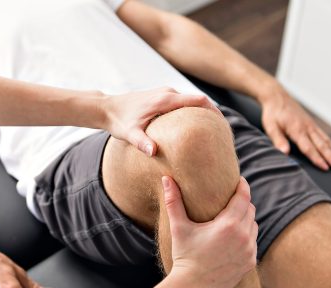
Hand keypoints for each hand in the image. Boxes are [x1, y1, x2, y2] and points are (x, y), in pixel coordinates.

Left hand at [102, 87, 216, 156]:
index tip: (225, 125)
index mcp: (165, 99)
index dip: (214, 111)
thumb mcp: (129, 134)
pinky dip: (191, 113)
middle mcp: (167, 92)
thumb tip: (154, 152)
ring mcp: (164, 93)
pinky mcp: (161, 97)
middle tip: (223, 133)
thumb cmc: (118, 121)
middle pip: (198, 100)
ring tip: (212, 132)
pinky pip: (182, 103)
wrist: (105, 108)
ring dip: (201, 113)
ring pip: (190, 102)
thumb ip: (142, 142)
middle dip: (211, 114)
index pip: (198, 100)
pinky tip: (193, 128)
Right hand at [162, 176, 256, 287]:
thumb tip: (166, 178)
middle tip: (232, 199)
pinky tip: (235, 238)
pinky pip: (253, 243)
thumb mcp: (178, 227)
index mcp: (228, 225)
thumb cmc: (184, 255)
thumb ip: (173, 201)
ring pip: (254, 226)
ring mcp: (249, 251)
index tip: (239, 180)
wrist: (192, 286)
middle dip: (243, 202)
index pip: (243, 198)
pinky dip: (247, 237)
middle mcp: (243, 236)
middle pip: (250, 210)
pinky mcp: (250, 263)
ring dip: (246, 220)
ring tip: (234, 217)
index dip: (243, 186)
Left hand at [260, 88, 330, 170]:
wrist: (277, 97)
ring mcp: (311, 126)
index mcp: (297, 130)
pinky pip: (324, 136)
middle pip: (322, 145)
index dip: (317, 158)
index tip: (325, 168)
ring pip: (326, 141)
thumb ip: (278, 140)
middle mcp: (307, 128)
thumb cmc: (272, 113)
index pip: (308, 147)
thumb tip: (284, 153)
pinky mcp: (312, 124)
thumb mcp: (270, 127)